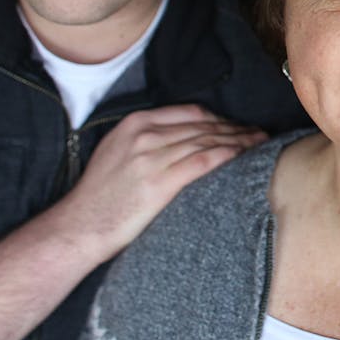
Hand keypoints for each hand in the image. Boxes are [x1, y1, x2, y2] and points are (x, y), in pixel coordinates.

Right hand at [45, 105, 265, 261]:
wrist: (79, 226)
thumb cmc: (100, 196)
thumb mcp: (117, 152)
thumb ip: (147, 139)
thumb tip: (182, 138)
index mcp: (135, 123)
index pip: (191, 113)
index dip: (220, 118)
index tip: (237, 126)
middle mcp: (145, 134)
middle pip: (204, 125)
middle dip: (236, 129)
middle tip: (259, 134)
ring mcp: (152, 157)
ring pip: (208, 141)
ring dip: (239, 141)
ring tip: (260, 145)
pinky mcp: (159, 182)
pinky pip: (203, 161)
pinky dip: (228, 156)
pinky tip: (244, 157)